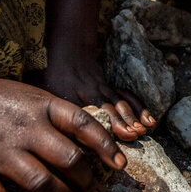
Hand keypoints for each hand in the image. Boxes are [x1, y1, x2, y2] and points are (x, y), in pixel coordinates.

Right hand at [0, 78, 125, 191]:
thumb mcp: (29, 96)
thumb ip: (55, 116)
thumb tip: (89, 141)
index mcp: (41, 106)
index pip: (82, 124)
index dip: (106, 145)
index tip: (121, 165)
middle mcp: (24, 129)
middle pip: (68, 158)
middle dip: (87, 181)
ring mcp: (1, 152)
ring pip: (42, 183)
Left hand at [34, 48, 156, 141]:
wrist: (66, 50)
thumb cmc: (49, 75)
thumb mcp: (40, 91)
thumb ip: (46, 111)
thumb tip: (47, 135)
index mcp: (68, 96)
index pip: (82, 114)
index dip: (94, 128)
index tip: (103, 141)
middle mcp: (88, 93)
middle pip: (106, 108)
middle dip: (120, 123)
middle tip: (132, 136)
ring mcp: (102, 89)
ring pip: (119, 103)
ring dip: (132, 117)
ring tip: (142, 130)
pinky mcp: (110, 88)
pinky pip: (127, 97)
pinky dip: (140, 108)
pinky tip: (150, 120)